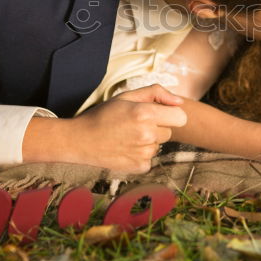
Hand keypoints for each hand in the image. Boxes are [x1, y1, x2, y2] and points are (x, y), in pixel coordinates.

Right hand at [23, 84, 186, 172]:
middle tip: (134, 125)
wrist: (80, 140)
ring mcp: (144, 153)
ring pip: (158, 145)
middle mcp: (147, 134)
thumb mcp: (126, 96)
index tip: (159, 115)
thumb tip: (179, 101)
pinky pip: (150, 159)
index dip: (171, 115)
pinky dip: (140, 155)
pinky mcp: (139, 167)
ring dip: (148, 141)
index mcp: (145, 114)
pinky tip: (124, 149)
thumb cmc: (103, 115)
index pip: (180, 117)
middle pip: (169, 132)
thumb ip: (156, 93)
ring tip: (126, 137)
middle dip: (156, 127)